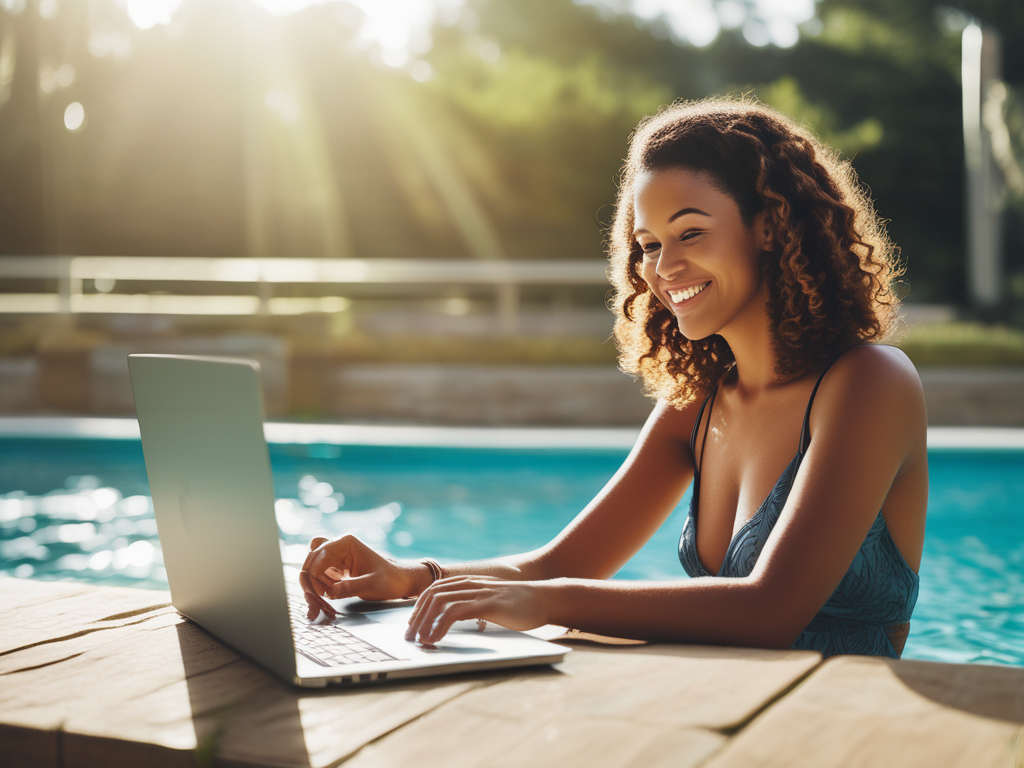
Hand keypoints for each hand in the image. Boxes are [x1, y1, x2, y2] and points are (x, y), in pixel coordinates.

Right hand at [299, 535, 419, 620]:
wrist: (398, 582)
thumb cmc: (389, 579)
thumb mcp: (372, 584)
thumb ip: (352, 587)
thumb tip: (329, 592)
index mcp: (346, 543)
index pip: (319, 555)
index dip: (316, 575)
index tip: (321, 594)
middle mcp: (336, 546)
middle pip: (310, 561)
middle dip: (310, 583)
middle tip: (315, 603)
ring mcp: (333, 558)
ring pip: (310, 570)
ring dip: (310, 588)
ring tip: (316, 608)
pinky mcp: (332, 570)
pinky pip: (316, 579)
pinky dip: (314, 592)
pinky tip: (317, 607)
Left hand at [404, 576, 550, 644]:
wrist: (546, 599)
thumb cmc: (520, 605)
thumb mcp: (491, 602)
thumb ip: (474, 607)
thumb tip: (454, 621)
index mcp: (470, 583)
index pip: (435, 589)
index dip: (419, 606)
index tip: (412, 624)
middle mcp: (471, 584)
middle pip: (433, 595)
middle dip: (416, 616)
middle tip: (409, 637)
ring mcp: (479, 593)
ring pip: (440, 602)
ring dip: (424, 622)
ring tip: (419, 641)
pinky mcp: (488, 604)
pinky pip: (455, 612)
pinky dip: (440, 625)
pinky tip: (435, 639)